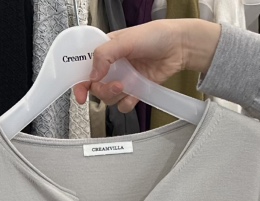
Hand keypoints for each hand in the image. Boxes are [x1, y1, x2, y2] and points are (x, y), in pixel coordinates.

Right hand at [73, 20, 220, 112]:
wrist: (179, 47)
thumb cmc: (155, 36)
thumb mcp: (125, 40)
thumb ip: (105, 55)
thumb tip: (92, 75)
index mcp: (106, 51)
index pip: (85, 69)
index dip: (80, 83)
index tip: (80, 95)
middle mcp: (113, 66)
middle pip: (96, 88)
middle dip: (104, 90)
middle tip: (117, 84)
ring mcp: (124, 79)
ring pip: (109, 99)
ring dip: (117, 96)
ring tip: (129, 85)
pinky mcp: (135, 90)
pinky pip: (124, 105)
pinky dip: (128, 103)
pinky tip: (135, 94)